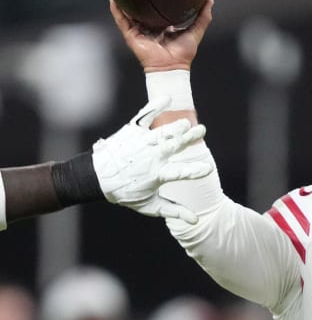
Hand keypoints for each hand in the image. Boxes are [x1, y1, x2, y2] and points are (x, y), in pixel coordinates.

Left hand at [92, 96, 211, 222]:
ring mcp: (140, 142)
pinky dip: (154, 106)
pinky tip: (167, 98)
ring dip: (176, 126)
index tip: (207, 169)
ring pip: (162, 132)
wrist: (96, 178)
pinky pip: (144, 116)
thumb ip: (174, 211)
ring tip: (188, 122)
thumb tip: (195, 221)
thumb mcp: (150, 206)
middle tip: (202, 130)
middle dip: (188, 138)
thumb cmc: (125, 193)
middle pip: (173, 146)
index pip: (178, 173)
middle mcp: (149, 157)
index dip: (193, 171)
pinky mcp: (132, 131)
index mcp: (156, 175)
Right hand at [109, 0, 213, 71]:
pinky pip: (122, 20)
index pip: (156, 8)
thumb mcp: (195, 31)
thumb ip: (203, 17)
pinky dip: (117, 9)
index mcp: (162, 25)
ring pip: (128, 11)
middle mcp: (149, 26)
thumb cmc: (184, 53)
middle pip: (140, 8)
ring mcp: (139, 30)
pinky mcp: (131, 35)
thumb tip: (209, 1)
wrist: (172, 66)